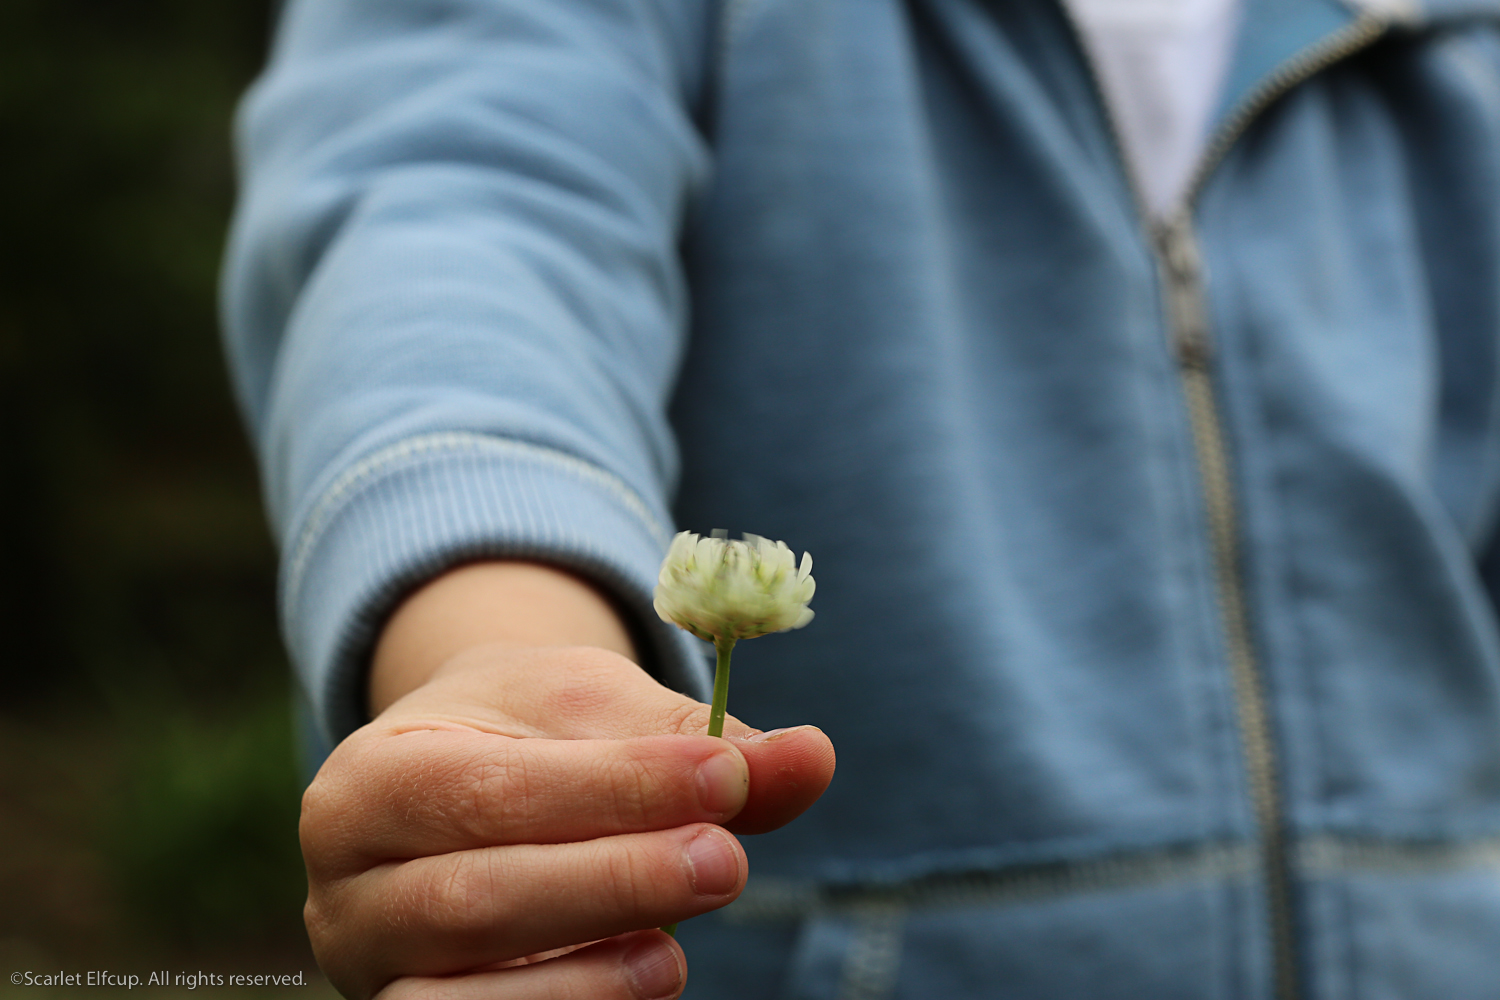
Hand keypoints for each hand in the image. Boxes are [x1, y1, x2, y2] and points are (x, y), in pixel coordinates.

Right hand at [301, 640, 835, 999]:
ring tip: (680, 952)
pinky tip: (646, 979)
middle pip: (473, 898)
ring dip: (586, 975)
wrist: (456, 772)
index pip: (492, 788)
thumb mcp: (599, 707)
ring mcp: (371, 966)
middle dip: (612, 883)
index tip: (725, 774)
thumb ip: (700, 740)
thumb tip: (815, 757)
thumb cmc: (529, 732)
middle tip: (724, 861)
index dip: (615, 789)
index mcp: (375, 775)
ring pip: (460, 993)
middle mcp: (349, 882)